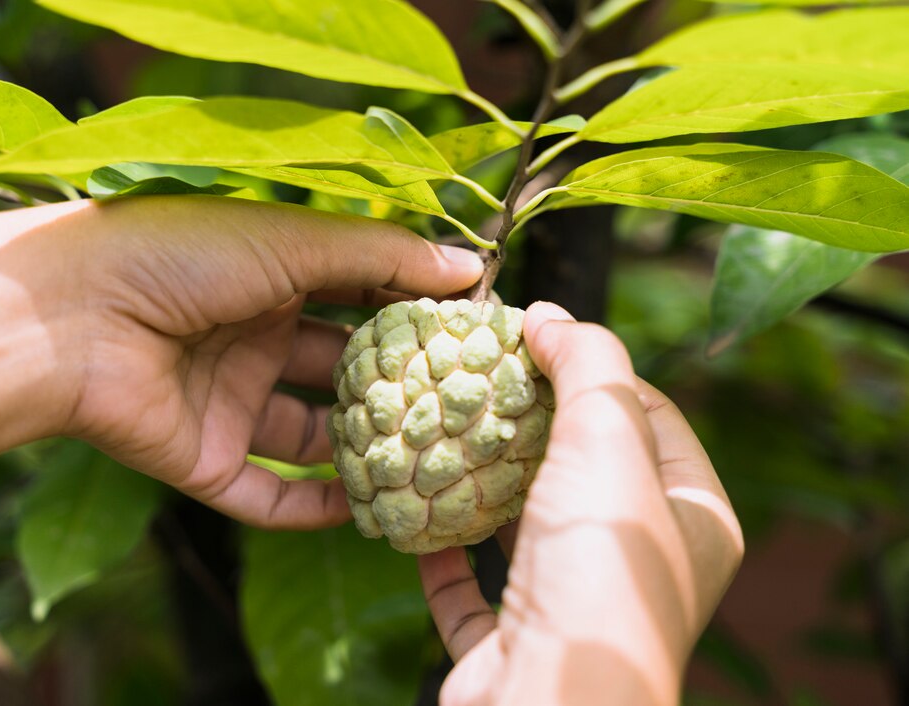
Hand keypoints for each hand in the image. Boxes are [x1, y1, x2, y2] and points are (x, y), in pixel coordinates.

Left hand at [0, 197, 480, 520]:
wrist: (70, 316)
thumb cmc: (181, 255)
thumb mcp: (294, 240)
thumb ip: (382, 256)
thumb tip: (469, 268)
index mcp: (270, 277)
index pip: (359, 298)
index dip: (413, 312)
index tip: (476, 330)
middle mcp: (253, 339)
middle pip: (342, 372)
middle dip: (399, 387)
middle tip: (467, 404)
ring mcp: (228, 402)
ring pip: (313, 439)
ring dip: (365, 451)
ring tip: (433, 463)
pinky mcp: (204, 460)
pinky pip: (269, 496)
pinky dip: (315, 508)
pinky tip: (369, 509)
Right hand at [418, 303, 743, 705]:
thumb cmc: (597, 571)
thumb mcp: (608, 442)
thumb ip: (588, 365)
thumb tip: (550, 316)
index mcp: (693, 518)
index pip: (651, 414)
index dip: (594, 368)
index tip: (534, 336)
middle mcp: (640, 563)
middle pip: (581, 466)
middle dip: (527, 421)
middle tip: (478, 376)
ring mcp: (575, 604)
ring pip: (524, 524)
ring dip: (481, 481)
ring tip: (441, 429)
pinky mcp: (512, 639)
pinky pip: (473, 585)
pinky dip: (445, 548)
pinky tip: (417, 511)